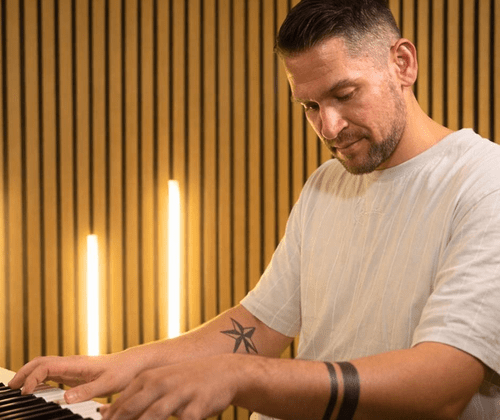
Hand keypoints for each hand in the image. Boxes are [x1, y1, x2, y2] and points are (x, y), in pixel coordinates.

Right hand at [8, 351, 145, 402]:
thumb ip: (87, 391)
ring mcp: (73, 368)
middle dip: (24, 373)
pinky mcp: (76, 374)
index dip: (32, 377)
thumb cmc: (123, 371)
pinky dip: (39, 380)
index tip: (25, 392)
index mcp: (76, 364)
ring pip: (45, 367)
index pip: (46, 366)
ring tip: (18, 389)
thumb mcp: (107, 383)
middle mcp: (71, 363)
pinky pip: (53, 374)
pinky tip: (36, 390)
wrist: (134, 364)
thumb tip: (65, 397)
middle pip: (40, 363)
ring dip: (30, 375)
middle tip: (11, 388)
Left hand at [101, 354, 243, 419]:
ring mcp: (178, 394)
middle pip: (131, 411)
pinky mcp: (196, 407)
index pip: (120, 406)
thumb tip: (106, 413)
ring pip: (152, 417)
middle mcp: (160, 384)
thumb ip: (134, 397)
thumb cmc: (187, 380)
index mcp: (148, 378)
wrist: (224, 371)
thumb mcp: (159, 382)